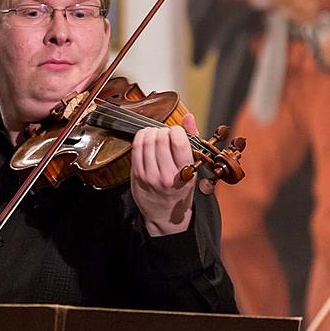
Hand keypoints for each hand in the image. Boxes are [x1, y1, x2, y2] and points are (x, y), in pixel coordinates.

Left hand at [130, 113, 197, 235]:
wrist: (165, 213)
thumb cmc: (180, 187)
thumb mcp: (193, 166)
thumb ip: (192, 139)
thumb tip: (188, 117)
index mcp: (186, 173)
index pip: (179, 143)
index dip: (176, 130)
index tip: (177, 132)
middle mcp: (167, 175)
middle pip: (160, 139)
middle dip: (163, 130)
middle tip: (165, 134)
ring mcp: (150, 176)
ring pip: (147, 141)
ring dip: (151, 132)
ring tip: (155, 134)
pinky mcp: (137, 175)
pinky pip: (136, 148)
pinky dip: (140, 137)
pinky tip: (145, 138)